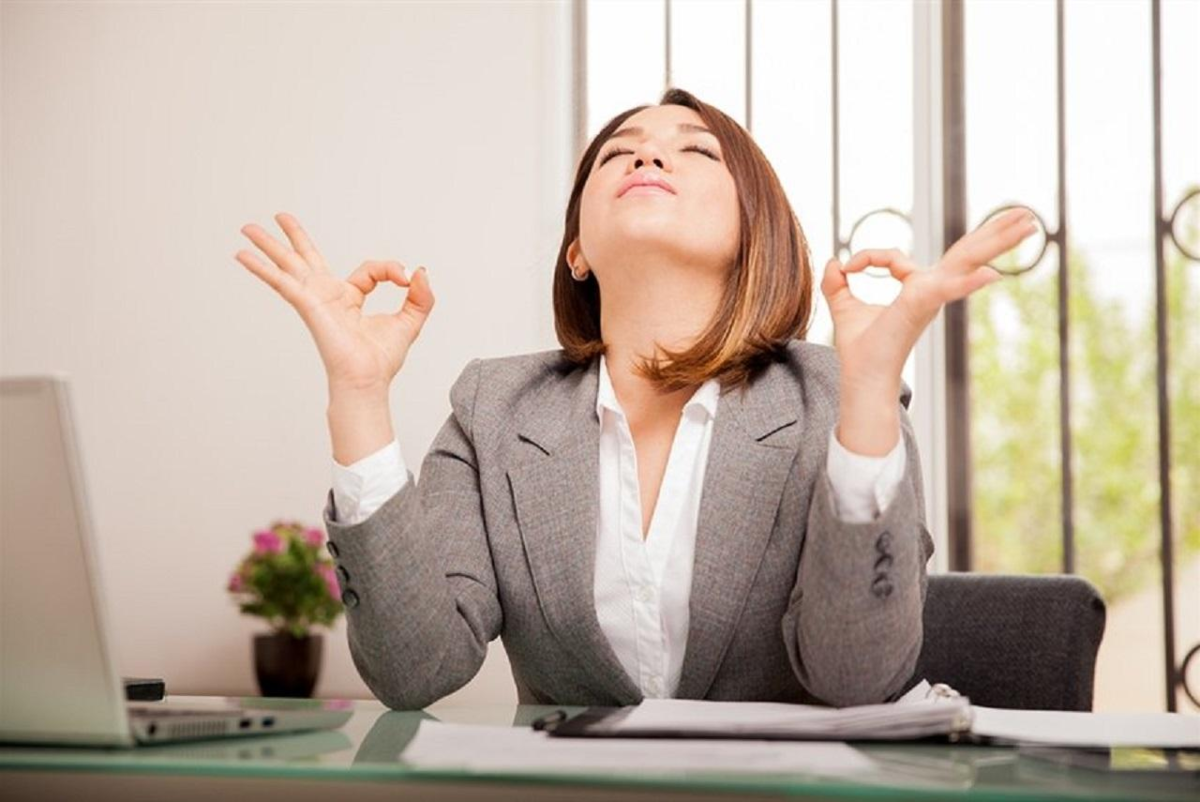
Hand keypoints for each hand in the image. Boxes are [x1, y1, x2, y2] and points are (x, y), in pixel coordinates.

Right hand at [235, 213, 434, 394]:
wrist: (368, 380)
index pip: (368, 270)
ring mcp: (314, 300)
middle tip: (280, 216)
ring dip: (268, 246)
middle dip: (294, 236)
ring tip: (247, 227)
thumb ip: (421, 295)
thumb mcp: (411, 320)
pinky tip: (242, 255)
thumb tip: (419, 271)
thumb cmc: (381, 360)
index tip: (405, 278)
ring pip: (289, 265)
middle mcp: (327, 296)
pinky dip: (262, 269)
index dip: (390, 269)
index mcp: (349, 298)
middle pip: (307, 258)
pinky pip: (282, 282)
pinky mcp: (308, 306)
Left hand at [820, 206, 1037, 389]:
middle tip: (1026, 213)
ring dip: (997, 240)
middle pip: (964, 253)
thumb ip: (837, 284)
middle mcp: (931, 291)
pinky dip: (965, 283)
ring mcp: (932, 298)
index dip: (867, 257)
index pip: (895, 257)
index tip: (847, 270)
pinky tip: (991, 275)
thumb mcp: (845, 308)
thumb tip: (834, 262)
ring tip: (1029, 221)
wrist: (862, 377)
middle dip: (994, 232)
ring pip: (966, 261)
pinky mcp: (923, 306)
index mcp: (917, 289)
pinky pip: (946, 289)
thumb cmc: (861, 349)